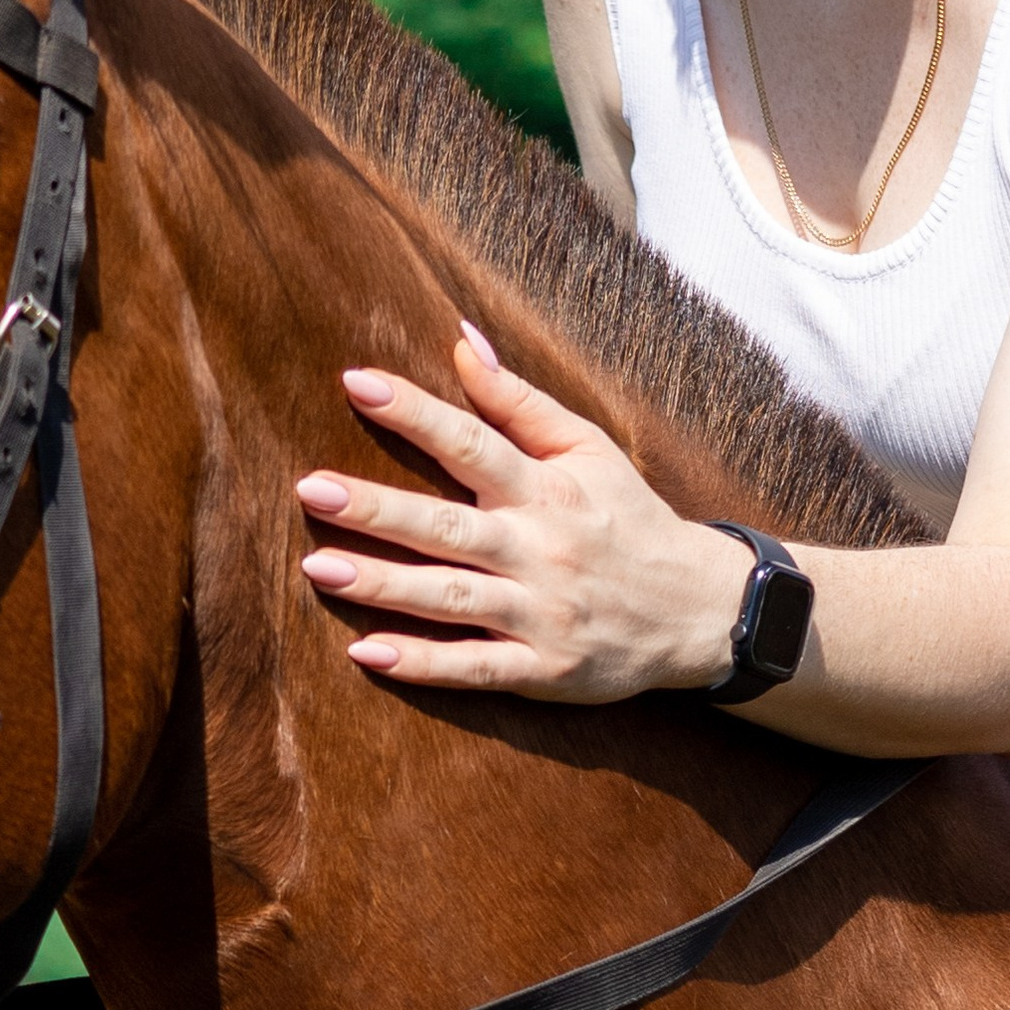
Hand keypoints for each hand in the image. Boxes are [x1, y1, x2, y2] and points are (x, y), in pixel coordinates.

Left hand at [295, 322, 747, 701]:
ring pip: (451, 597)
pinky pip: (476, 667)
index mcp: (547, 489)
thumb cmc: (628, 518)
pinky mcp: (543, 669)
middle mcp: (540, 548)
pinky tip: (366, 653)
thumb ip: (518, 401)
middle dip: (378, 508)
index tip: (356, 383)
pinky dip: (423, 664)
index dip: (415, 412)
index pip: (473, 442)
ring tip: (318, 568)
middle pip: (449, 527)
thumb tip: (461, 340)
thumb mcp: (588, 449)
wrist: (698, 609)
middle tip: (311, 489)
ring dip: (383, 586)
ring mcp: (541, 612)